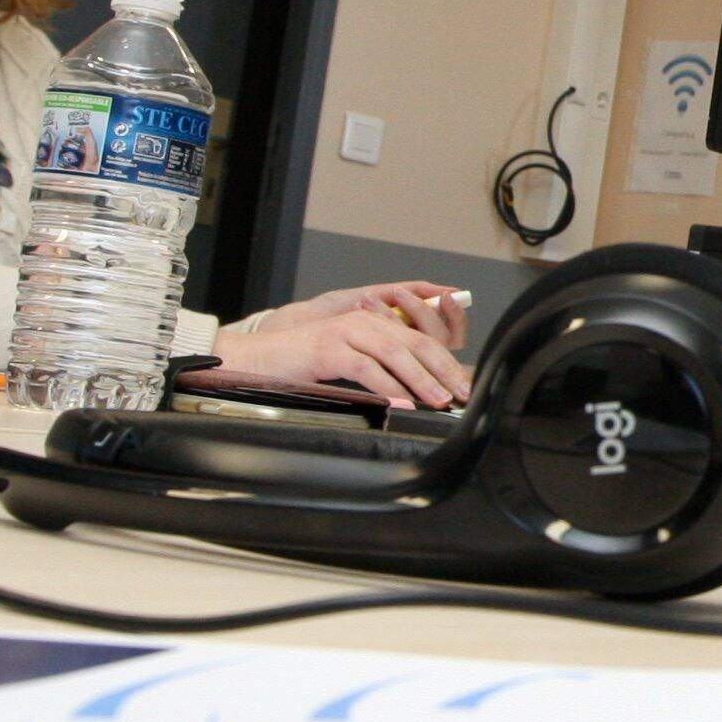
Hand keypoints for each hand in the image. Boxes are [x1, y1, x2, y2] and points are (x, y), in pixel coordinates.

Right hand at [214, 284, 473, 406]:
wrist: (259, 358)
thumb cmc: (304, 364)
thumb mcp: (348, 361)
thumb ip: (379, 367)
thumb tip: (414, 393)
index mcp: (373, 322)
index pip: (419, 339)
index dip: (444, 362)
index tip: (462, 385)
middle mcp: (363, 320)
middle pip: (414, 343)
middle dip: (442, 370)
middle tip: (460, 394)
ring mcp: (345, 332)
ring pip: (394, 354)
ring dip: (420, 379)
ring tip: (438, 399)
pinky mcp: (328, 348)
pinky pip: (366, 367)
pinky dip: (387, 385)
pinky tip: (401, 401)